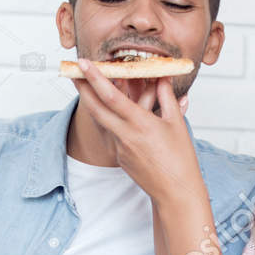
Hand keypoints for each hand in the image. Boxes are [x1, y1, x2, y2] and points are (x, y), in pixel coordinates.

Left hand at [71, 59, 204, 207]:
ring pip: (102, 121)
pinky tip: (114, 114)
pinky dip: (111, 120)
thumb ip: (167, 97)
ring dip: (93, 103)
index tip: (84, 63)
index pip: (111, 96)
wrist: (175, 191)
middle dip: (82, 88)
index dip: (95, 78)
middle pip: (95, 108)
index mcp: (140, 124)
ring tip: (89, 88)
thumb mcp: (176, 123)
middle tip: (73, 72)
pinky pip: (113, 134)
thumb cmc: (181, 159)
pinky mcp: (119, 157)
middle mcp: (125, 135)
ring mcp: (120, 147)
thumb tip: (163, 78)